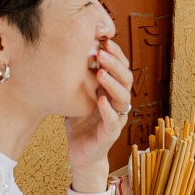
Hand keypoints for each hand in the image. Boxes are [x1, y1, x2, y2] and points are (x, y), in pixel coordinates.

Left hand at [64, 34, 132, 175]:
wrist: (80, 152)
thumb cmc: (79, 122)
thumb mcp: (78, 95)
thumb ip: (79, 77)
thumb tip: (68, 50)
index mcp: (112, 91)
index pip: (121, 68)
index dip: (116, 55)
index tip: (105, 41)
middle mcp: (118, 103)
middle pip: (126, 79)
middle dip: (115, 65)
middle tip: (101, 53)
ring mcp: (116, 118)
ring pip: (123, 98)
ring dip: (112, 84)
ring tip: (100, 73)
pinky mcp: (110, 135)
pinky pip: (113, 121)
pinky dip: (108, 110)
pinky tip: (100, 100)